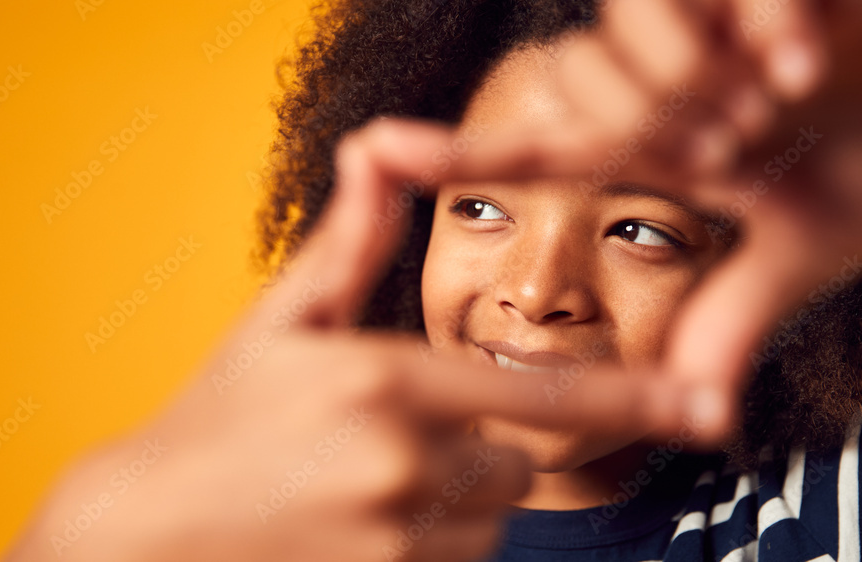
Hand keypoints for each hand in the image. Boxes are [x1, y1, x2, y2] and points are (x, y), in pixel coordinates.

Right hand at [1, 120, 667, 561]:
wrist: (146, 529)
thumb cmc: (215, 418)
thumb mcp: (281, 324)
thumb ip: (350, 243)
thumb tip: (376, 151)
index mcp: (383, 382)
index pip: (536, 389)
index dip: (628, 396)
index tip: (703, 405)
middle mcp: (402, 464)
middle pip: (509, 460)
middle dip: (471, 448)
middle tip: (382, 444)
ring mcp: (396, 540)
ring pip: (483, 517)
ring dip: (446, 501)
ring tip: (357, 488)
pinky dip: (426, 545)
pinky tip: (354, 525)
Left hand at [453, 0, 861, 440]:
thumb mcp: (798, 251)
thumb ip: (734, 318)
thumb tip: (699, 418)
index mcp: (649, 146)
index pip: (532, 151)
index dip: (454, 151)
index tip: (373, 152)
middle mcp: (652, 81)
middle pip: (575, 92)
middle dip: (664, 125)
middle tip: (743, 141)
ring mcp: (688, 20)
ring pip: (614, 41)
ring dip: (705, 82)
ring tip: (778, 92)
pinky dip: (763, 27)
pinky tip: (803, 52)